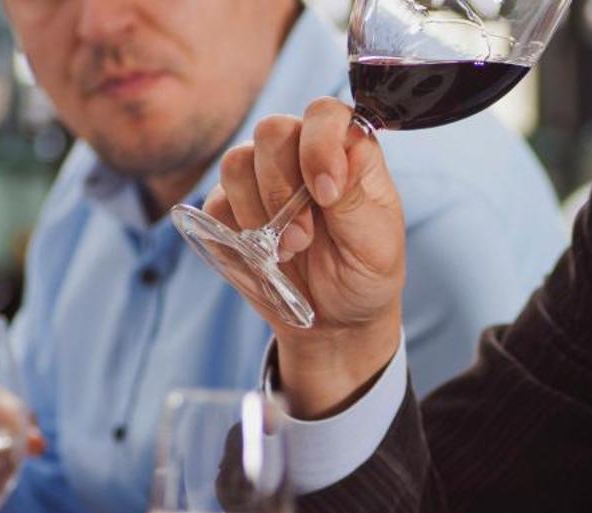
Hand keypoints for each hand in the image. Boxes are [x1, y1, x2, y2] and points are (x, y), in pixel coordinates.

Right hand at [203, 98, 406, 416]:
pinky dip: (236, 231)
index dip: (319, 145)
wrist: (336, 320)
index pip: (325, 114)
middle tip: (303, 237)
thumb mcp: (376, 247)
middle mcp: (303, 154)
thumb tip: (329, 169)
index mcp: (348, 153)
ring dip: (259, 212)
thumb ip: (354, 203)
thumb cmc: (366, 275)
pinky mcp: (232, 207)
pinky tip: (264, 254)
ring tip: (289, 250)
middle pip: (272, 131)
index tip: (325, 194)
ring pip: (237, 162)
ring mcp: (264, 177)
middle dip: (282, 189)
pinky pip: (215, 202)